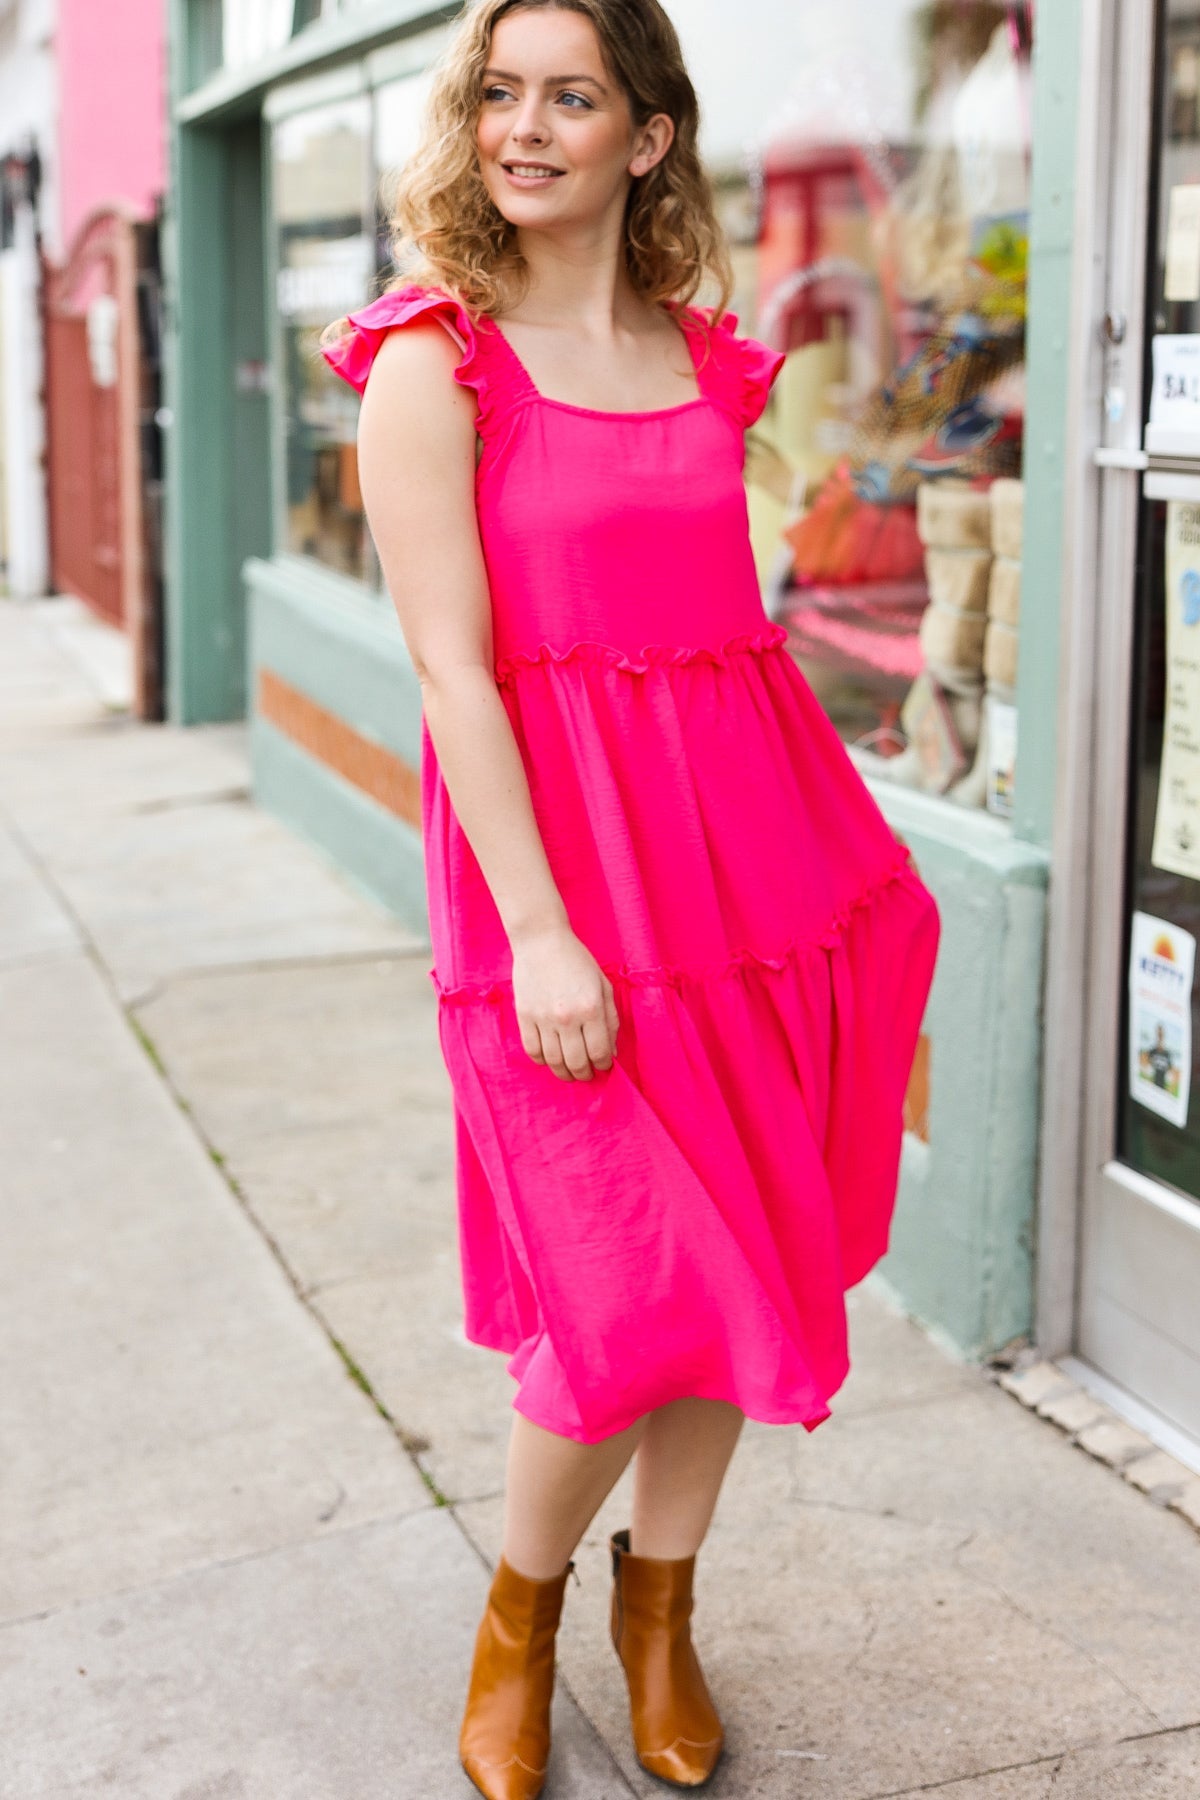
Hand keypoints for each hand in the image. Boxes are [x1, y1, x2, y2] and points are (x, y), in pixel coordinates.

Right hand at [510, 923, 619, 1080]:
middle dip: (585, 1074)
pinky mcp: (524, 1016)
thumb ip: (610, 1020)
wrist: (542, 942)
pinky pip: (532, 1050)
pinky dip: (542, 1061)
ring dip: (564, 1072)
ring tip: (570, 1072)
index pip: (600, 1052)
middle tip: (587, 1074)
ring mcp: (543, 1018)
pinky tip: (550, 1058)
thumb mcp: (603, 986)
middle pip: (577, 1062)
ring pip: (554, 1061)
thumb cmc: (577, 962)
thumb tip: (611, 1052)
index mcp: (591, 1008)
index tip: (604, 1065)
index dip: (604, 1065)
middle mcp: (567, 1017)